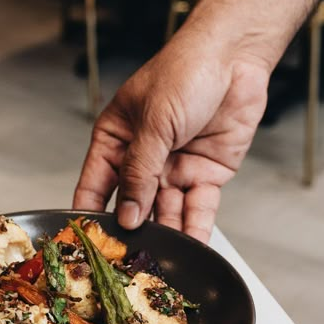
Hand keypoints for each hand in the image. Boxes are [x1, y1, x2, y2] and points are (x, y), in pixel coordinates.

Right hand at [73, 0, 321, 241]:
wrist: (236, 58)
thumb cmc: (186, 71)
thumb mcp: (153, 122)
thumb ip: (139, 171)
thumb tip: (126, 214)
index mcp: (117, 139)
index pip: (95, 184)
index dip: (91, 214)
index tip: (86, 244)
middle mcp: (143, 158)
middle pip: (132, 205)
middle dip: (131, 233)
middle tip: (127, 264)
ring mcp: (174, 168)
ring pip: (166, 212)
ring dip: (166, 235)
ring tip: (161, 263)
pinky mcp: (205, 174)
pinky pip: (197, 208)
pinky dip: (196, 228)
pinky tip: (191, 248)